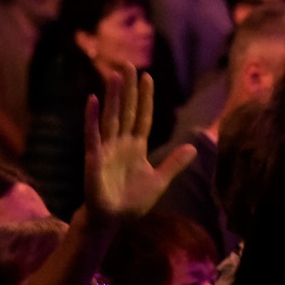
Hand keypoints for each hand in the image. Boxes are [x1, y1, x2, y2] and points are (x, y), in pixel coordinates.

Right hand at [83, 69, 196, 221]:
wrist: (112, 220)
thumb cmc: (132, 202)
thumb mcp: (159, 180)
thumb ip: (174, 163)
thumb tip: (193, 147)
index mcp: (136, 147)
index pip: (143, 116)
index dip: (146, 97)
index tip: (148, 76)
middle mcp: (120, 143)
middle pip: (126, 110)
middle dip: (128, 88)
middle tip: (128, 64)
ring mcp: (106, 149)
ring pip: (111, 117)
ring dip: (113, 97)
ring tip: (114, 75)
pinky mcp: (94, 158)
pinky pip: (92, 135)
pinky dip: (91, 118)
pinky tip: (91, 100)